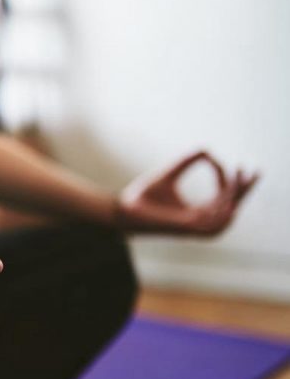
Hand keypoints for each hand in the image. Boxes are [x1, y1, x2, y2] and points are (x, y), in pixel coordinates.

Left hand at [116, 150, 257, 235]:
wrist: (123, 210)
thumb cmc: (142, 196)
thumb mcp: (170, 173)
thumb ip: (188, 161)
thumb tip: (207, 150)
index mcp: (197, 213)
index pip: (224, 200)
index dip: (232, 182)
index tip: (231, 165)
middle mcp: (199, 222)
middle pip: (231, 207)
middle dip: (244, 190)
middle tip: (254, 172)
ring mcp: (194, 227)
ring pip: (226, 214)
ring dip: (236, 196)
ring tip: (240, 178)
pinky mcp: (187, 228)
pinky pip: (213, 222)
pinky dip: (224, 210)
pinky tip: (230, 197)